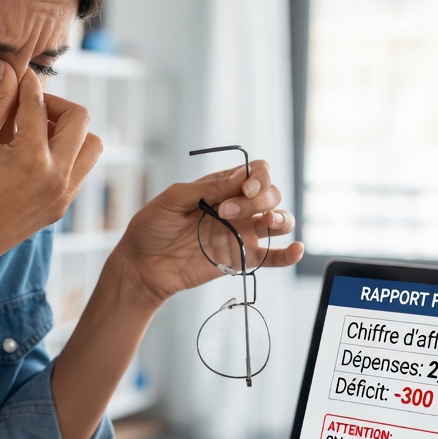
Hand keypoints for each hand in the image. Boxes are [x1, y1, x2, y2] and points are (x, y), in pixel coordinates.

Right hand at [0, 63, 102, 277]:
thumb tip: (7, 68)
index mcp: (32, 158)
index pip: (39, 105)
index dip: (26, 84)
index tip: (18, 75)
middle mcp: (57, 176)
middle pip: (81, 119)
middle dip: (56, 104)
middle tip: (30, 106)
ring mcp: (64, 194)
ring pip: (91, 145)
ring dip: (70, 130)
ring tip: (37, 131)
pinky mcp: (62, 207)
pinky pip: (81, 169)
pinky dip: (67, 153)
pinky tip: (35, 154)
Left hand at [113, 160, 302, 307]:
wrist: (142, 266)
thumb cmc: (152, 228)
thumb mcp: (173, 200)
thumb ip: (208, 187)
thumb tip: (241, 175)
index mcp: (220, 187)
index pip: (256, 172)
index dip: (258, 177)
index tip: (243, 188)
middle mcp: (237, 208)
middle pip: (270, 194)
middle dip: (257, 199)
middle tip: (226, 211)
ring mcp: (241, 233)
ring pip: (279, 220)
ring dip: (279, 217)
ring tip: (266, 221)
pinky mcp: (241, 259)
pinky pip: (273, 256)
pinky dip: (289, 254)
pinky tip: (296, 249)